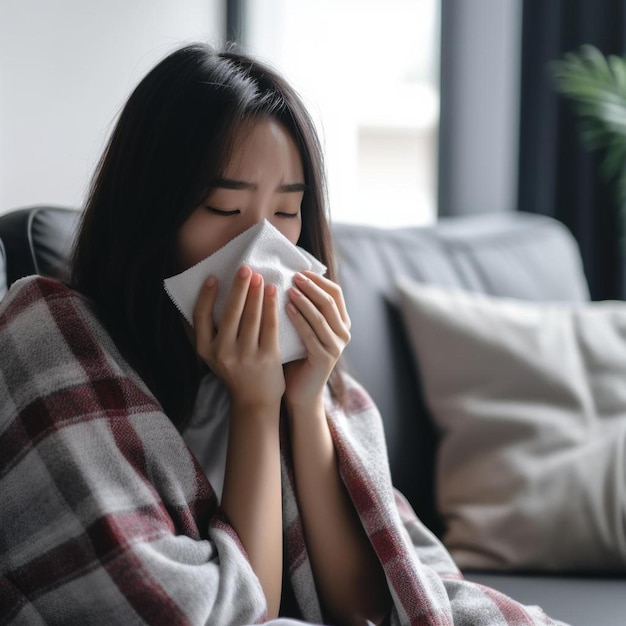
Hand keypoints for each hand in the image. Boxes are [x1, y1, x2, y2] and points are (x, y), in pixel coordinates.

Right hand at [193, 265, 284, 412]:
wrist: (255, 402)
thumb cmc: (235, 373)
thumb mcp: (215, 356)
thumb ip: (213, 332)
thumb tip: (214, 294)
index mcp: (206, 350)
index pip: (201, 317)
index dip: (206, 296)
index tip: (213, 278)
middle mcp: (223, 353)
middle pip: (230, 313)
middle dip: (238, 288)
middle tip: (245, 268)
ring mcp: (246, 356)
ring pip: (251, 316)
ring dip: (256, 293)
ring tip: (259, 276)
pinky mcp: (267, 358)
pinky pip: (270, 325)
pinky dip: (271, 306)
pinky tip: (273, 292)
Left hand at [283, 271, 350, 411]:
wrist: (300, 391)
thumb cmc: (298, 356)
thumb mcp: (305, 327)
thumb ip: (305, 307)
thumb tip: (291, 277)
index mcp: (342, 322)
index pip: (335, 293)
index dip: (318, 280)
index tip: (299, 270)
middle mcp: (344, 333)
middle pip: (329, 302)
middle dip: (311, 286)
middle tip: (294, 276)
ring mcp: (337, 347)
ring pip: (321, 316)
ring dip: (304, 300)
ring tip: (288, 289)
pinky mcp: (325, 358)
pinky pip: (311, 334)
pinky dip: (298, 319)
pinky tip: (285, 309)